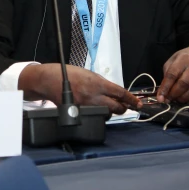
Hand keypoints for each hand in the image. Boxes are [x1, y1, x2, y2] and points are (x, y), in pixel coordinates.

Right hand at [20, 64, 140, 114]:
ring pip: (107, 113)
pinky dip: (98, 113)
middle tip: (123, 106)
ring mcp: (86, 105)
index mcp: (97, 83)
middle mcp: (94, 96)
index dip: (131, 100)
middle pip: (117, 107)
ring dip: (110, 111)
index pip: (120, 93)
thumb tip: (114, 92)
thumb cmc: (69, 73)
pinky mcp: (80, 112)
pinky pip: (95, 115)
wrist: (50, 80)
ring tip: (106, 105)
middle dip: (122, 107)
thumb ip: (102, 83)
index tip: (137, 103)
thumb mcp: (89, 73)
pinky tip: (95, 108)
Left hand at [157, 45, 188, 103]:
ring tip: (176, 99)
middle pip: (183, 84)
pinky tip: (185, 97)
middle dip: (173, 94)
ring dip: (182, 98)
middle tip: (167, 100)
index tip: (160, 98)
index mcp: (182, 59)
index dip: (165, 87)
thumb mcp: (173, 59)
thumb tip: (163, 88)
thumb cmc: (185, 57)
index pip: (172, 75)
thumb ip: (167, 72)